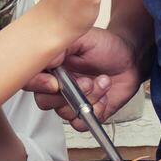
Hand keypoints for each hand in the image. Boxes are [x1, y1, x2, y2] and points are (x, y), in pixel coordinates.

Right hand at [25, 28, 142, 130]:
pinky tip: (104, 95)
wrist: (129, 58)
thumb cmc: (106, 46)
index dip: (39, 85)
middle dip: (68, 94)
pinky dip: (96, 111)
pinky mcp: (86, 113)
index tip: (55, 83)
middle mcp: (58, 85)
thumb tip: (48, 58)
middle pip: (44, 101)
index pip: (31, 80)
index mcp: (52, 67)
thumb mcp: (84, 37)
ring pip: (65, 113)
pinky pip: (81, 124)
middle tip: (87, 81)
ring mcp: (71, 100)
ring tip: (101, 82)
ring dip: (88, 99)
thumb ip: (64, 45)